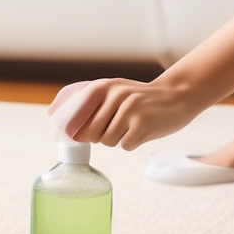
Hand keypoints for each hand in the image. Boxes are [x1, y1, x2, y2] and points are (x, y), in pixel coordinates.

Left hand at [47, 78, 201, 151]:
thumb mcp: (114, 92)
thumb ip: (89, 103)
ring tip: (130, 127)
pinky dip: (132, 143)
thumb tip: (56, 120)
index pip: (74, 114)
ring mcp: (129, 109)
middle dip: (99, 136)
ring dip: (117, 139)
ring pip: (107, 141)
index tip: (72, 138)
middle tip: (115, 128)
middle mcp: (114, 95)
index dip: (72, 130)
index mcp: (102, 87)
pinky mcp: (143, 124)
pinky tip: (142, 131)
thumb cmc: (140, 99)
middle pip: (90, 133)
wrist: (177, 95)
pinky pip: (125, 145)